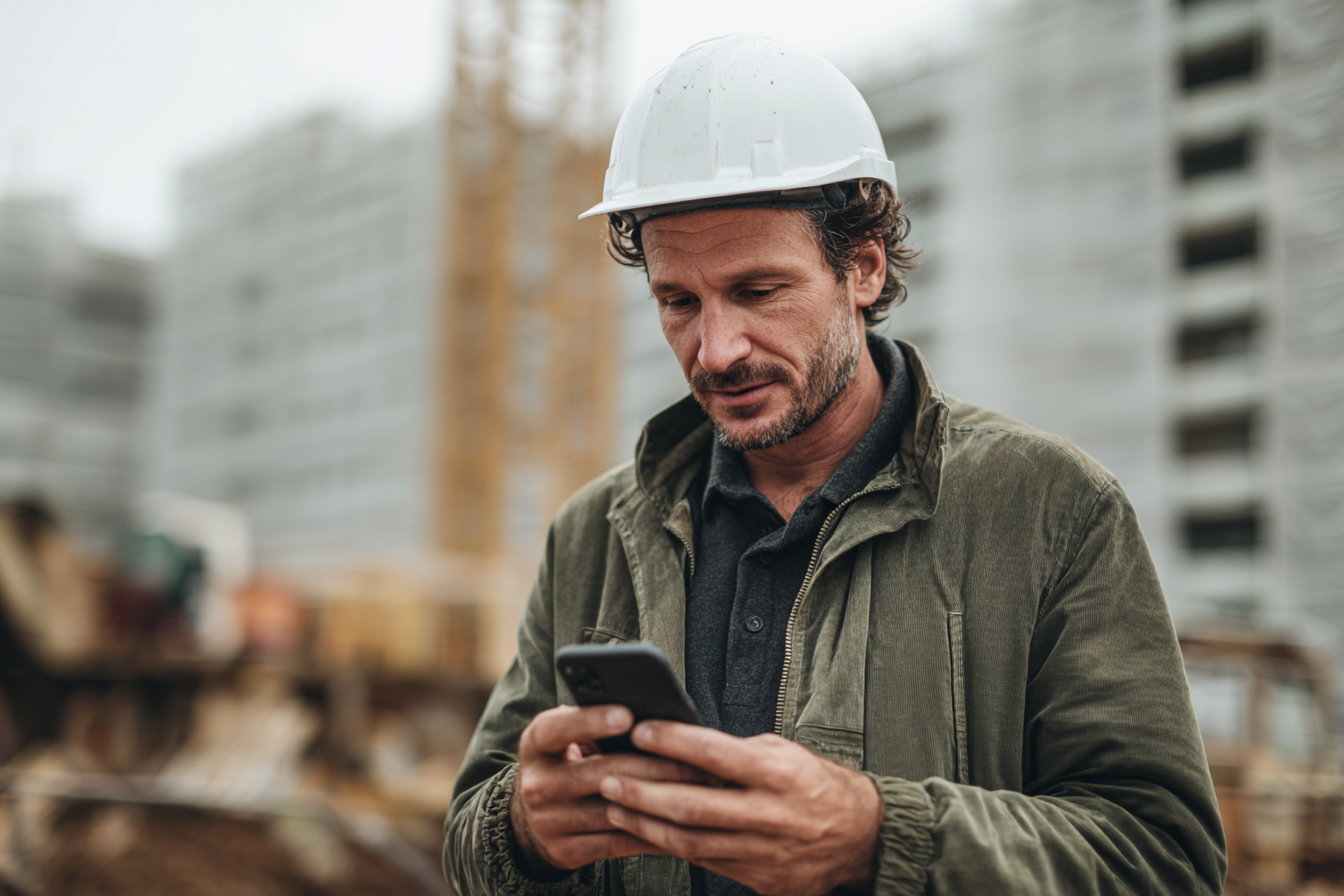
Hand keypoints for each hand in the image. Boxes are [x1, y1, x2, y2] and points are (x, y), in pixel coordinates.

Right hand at [511, 705, 709, 875]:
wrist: (531, 820)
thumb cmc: (563, 765)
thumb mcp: (564, 738)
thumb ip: (592, 725)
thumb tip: (651, 718)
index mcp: (535, 745)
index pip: (556, 729)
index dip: (590, 720)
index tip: (628, 715)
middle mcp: (537, 784)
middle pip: (600, 773)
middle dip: (655, 766)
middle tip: (696, 763)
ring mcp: (549, 822)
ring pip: (615, 810)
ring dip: (662, 802)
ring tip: (698, 793)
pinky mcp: (566, 851)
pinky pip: (619, 843)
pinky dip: (653, 833)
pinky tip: (680, 824)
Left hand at [598, 722, 882, 895]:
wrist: (860, 835)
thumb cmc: (815, 784)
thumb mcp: (781, 753)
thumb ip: (735, 753)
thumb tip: (681, 742)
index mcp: (777, 774)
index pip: (716, 753)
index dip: (674, 741)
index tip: (641, 729)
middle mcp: (770, 815)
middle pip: (692, 806)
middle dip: (643, 791)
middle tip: (609, 776)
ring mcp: (764, 852)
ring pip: (691, 841)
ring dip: (646, 824)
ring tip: (616, 805)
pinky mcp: (761, 879)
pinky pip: (705, 863)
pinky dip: (671, 848)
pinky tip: (647, 833)